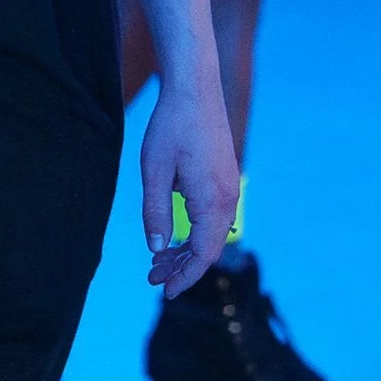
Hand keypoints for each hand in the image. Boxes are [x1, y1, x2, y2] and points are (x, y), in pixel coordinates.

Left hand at [138, 76, 239, 298]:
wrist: (195, 88)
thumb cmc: (171, 127)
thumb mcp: (153, 172)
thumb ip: (155, 213)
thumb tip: (157, 248)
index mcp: (211, 200)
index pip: (202, 254)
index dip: (184, 277)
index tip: (164, 292)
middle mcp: (227, 197)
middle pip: (208, 248)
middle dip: (182, 267)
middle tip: (152, 277)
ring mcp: (228, 187)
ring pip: (211, 233)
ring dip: (186, 250)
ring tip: (158, 260)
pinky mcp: (223, 178)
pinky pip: (213, 217)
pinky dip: (194, 232)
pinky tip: (174, 234)